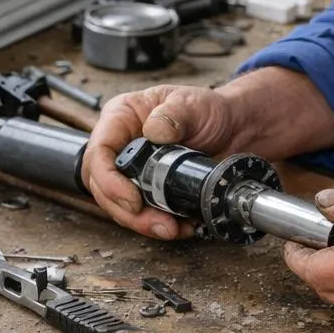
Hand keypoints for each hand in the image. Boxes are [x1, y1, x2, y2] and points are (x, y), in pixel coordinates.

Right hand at [81, 85, 243, 239]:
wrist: (234, 130)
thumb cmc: (207, 110)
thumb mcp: (191, 104)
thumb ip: (172, 114)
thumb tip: (153, 131)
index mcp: (121, 118)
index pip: (99, 153)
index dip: (109, 181)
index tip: (132, 200)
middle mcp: (121, 146)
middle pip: (102, 186)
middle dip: (126, 211)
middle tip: (156, 223)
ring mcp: (133, 170)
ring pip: (120, 205)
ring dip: (143, 223)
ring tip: (171, 228)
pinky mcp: (149, 190)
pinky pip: (143, 213)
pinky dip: (158, 224)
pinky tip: (181, 226)